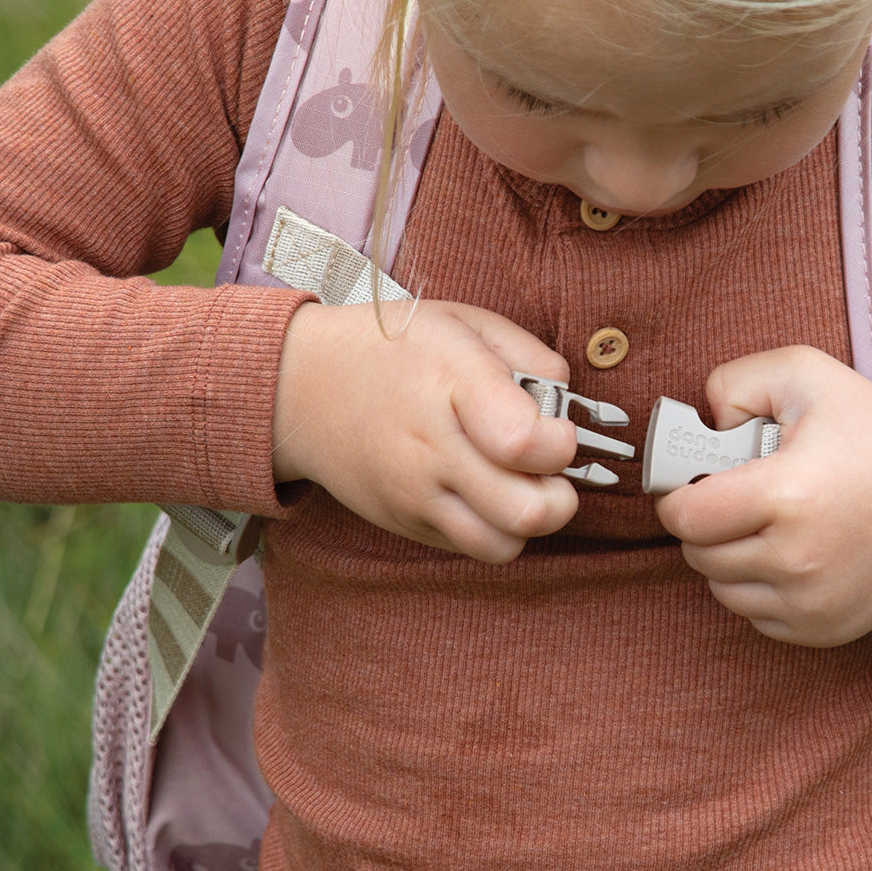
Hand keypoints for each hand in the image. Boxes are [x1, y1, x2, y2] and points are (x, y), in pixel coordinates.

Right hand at [272, 300, 579, 560]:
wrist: (301, 386)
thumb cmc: (393, 349)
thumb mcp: (465, 322)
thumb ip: (531, 356)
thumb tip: (569, 404)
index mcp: (451, 385)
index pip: (526, 442)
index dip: (562, 442)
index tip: (558, 428)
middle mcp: (431, 449)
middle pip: (527, 511)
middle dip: (561, 493)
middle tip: (548, 466)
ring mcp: (414, 495)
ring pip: (502, 545)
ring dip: (528, 520)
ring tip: (520, 483)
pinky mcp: (405, 523)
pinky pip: (471, 548)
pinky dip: (493, 528)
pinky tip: (484, 490)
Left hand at [655, 346, 871, 646]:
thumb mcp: (807, 374)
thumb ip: (735, 383)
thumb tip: (702, 423)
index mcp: (787, 495)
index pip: (686, 516)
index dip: (677, 495)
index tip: (690, 481)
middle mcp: (796, 559)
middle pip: (698, 553)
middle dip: (703, 522)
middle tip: (735, 494)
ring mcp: (811, 603)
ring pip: (720, 588)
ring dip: (725, 556)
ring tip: (763, 521)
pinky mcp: (822, 630)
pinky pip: (754, 614)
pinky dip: (756, 586)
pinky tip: (786, 551)